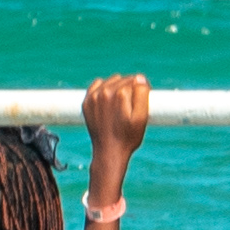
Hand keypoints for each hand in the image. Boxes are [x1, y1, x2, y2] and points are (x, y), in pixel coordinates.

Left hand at [83, 71, 151, 189]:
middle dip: (131, 89)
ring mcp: (94, 96)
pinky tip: (109, 101)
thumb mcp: (142, 118)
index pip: (137, 80)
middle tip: (132, 107)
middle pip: (124, 80)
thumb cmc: (128, 137)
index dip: (142, 90)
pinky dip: (104, 89)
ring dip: (118, 88)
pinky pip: (97, 85)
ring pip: (111, 81)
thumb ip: (142, 95)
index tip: (142, 102)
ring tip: (121, 105)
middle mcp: (105, 91)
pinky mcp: (87, 102)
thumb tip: (139, 78)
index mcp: (120, 94)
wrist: (109, 152)